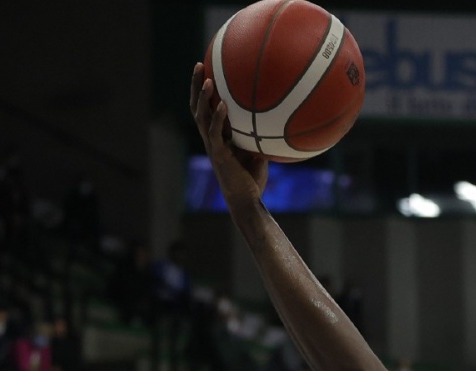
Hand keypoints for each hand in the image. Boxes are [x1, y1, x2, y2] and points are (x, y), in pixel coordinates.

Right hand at [189, 62, 267, 209]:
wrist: (247, 200)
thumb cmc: (253, 177)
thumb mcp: (258, 150)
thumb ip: (260, 133)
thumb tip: (280, 116)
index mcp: (216, 135)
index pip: (205, 107)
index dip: (202, 90)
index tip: (206, 68)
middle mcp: (210, 138)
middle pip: (197, 106)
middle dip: (196, 85)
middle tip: (199, 64)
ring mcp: (213, 146)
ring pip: (201, 117)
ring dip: (203, 98)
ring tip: (207, 79)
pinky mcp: (219, 155)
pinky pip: (216, 133)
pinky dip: (217, 118)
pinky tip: (222, 105)